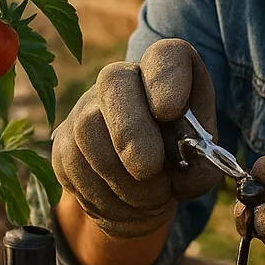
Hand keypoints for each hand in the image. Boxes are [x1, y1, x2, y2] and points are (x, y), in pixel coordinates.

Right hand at [51, 38, 222, 238]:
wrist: (143, 183)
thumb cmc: (180, 163)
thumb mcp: (201, 162)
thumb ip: (199, 165)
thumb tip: (179, 173)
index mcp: (166, 73)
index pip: (167, 56)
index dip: (166, 78)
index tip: (170, 110)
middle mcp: (122, 80)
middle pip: (115, 83)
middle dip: (130, 131)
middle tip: (148, 170)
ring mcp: (86, 108)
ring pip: (89, 131)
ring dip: (122, 178)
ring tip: (152, 200)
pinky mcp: (63, 143)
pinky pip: (74, 168)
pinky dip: (105, 198)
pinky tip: (128, 207)